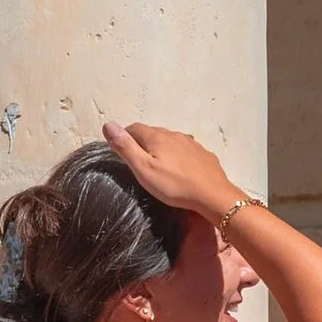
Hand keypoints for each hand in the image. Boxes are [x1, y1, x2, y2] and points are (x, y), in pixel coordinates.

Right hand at [100, 119, 238, 225]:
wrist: (213, 196)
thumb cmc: (175, 185)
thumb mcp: (144, 169)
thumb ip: (126, 148)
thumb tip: (108, 125)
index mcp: (156, 137)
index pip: (134, 128)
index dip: (126, 136)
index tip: (122, 148)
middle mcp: (174, 134)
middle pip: (153, 133)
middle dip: (144, 142)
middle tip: (139, 158)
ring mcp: (192, 144)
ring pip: (171, 141)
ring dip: (163, 148)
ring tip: (160, 164)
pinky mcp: (204, 155)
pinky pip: (187, 151)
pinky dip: (180, 156)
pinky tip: (181, 168)